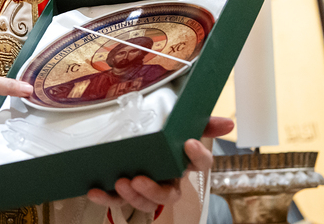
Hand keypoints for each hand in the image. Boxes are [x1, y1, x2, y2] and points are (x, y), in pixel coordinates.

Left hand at [86, 116, 234, 212]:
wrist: (131, 138)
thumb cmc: (160, 134)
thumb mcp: (178, 123)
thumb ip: (201, 122)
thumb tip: (229, 123)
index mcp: (182, 162)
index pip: (201, 163)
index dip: (198, 156)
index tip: (189, 143)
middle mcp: (168, 179)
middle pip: (170, 194)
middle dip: (155, 190)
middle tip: (139, 179)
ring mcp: (147, 188)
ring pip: (145, 202)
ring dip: (133, 196)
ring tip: (121, 183)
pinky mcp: (124, 192)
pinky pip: (117, 200)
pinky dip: (106, 197)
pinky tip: (94, 190)